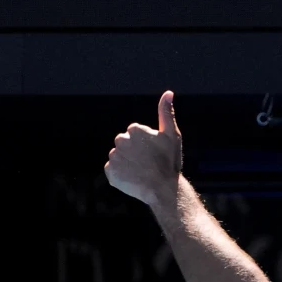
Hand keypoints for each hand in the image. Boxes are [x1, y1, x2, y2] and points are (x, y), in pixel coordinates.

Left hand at [104, 90, 182, 207]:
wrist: (163, 188)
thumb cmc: (169, 162)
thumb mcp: (172, 135)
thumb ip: (166, 113)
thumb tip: (168, 92)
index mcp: (134, 129)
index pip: (135, 135)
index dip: (146, 145)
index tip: (155, 154)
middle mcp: (121, 140)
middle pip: (125, 145)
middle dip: (134, 153)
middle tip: (148, 164)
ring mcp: (114, 157)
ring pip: (119, 158)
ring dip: (128, 164)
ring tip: (142, 173)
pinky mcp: (110, 172)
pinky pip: (114, 172)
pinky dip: (121, 176)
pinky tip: (133, 179)